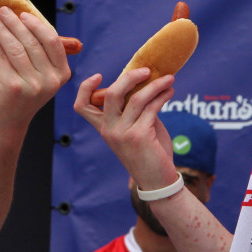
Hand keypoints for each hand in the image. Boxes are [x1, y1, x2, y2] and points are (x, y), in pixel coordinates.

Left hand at [0, 7, 71, 132]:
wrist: (10, 122)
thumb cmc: (25, 93)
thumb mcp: (43, 76)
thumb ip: (43, 53)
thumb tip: (31, 19)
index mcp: (61, 74)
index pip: (52, 41)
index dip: (37, 24)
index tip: (23, 14)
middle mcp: (49, 80)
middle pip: (31, 42)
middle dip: (14, 22)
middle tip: (3, 10)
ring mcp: (31, 85)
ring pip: (15, 47)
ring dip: (2, 29)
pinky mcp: (12, 87)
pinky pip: (2, 58)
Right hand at [73, 67, 177, 190]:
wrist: (157, 180)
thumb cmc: (147, 152)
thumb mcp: (135, 128)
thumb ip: (134, 109)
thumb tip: (145, 83)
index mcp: (103, 127)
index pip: (82, 106)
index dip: (86, 88)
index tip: (99, 76)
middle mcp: (109, 130)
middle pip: (110, 94)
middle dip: (129, 77)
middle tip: (147, 70)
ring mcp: (122, 133)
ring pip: (136, 98)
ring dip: (155, 85)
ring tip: (169, 79)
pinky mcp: (139, 136)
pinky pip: (151, 108)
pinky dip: (162, 96)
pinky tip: (169, 92)